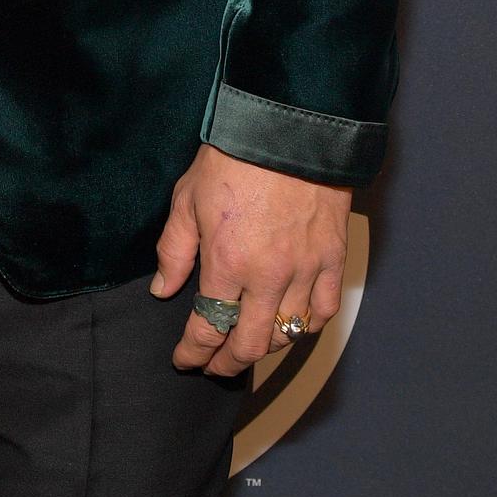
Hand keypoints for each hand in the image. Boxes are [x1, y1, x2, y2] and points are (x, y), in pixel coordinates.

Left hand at [151, 143, 350, 376]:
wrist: (288, 130)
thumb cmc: (234, 160)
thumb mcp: (187, 199)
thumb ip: (175, 250)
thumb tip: (164, 290)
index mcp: (227, 263)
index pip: (208, 328)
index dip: (193, 352)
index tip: (184, 359)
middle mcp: (267, 276)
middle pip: (250, 345)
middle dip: (226, 364)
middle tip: (213, 366)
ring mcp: (304, 270)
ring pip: (287, 335)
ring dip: (265, 350)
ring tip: (248, 348)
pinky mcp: (332, 259)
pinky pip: (322, 311)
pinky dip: (306, 327)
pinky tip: (291, 326)